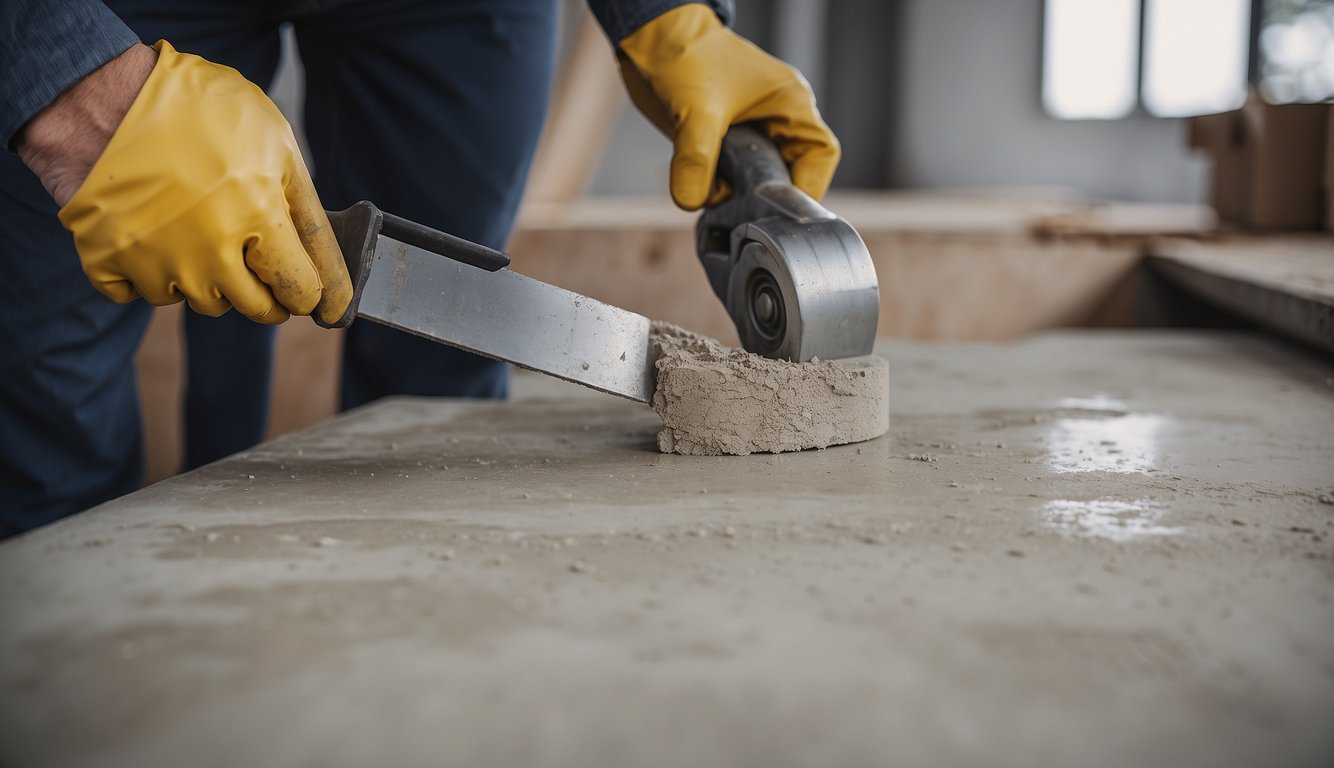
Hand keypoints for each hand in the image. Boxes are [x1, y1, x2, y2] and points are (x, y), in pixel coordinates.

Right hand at [23, 41, 350, 324]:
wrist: (104, 94)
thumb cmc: (200, 110)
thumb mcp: (277, 143)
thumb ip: (307, 210)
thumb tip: (329, 272)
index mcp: (257, 217)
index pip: (300, 292)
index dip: (310, 294)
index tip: (312, 296)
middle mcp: (208, 251)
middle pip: (255, 307)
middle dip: (267, 293)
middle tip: (261, 265)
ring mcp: (156, 261)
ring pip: (201, 303)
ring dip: (210, 281)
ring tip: (201, 233)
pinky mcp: (109, 262)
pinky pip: (139, 294)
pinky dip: (149, 274)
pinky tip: (153, 237)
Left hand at [616, 3, 839, 210]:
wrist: (652, 41)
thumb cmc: (685, 55)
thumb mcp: (695, 110)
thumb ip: (696, 159)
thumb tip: (692, 202)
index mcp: (791, 104)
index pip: (819, 156)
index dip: (805, 188)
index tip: (776, 211)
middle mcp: (778, 120)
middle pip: (789, 174)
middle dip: (762, 194)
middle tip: (736, 205)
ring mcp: (753, 133)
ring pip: (757, 181)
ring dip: (734, 193)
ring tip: (710, 186)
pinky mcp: (726, 144)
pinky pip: (730, 179)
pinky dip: (714, 188)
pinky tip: (697, 183)